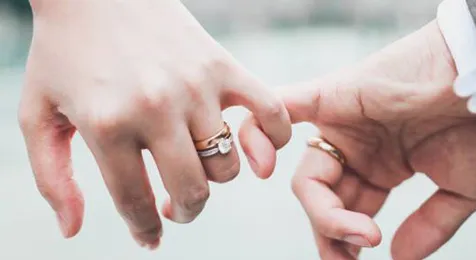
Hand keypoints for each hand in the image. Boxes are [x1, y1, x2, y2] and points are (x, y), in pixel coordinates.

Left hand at [19, 0, 290, 247]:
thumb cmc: (64, 53)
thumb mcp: (38, 113)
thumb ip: (52, 179)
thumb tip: (73, 231)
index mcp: (107, 124)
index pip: (136, 202)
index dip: (144, 229)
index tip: (149, 236)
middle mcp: (156, 107)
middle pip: (192, 192)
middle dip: (184, 212)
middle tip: (172, 205)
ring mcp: (195, 86)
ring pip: (227, 166)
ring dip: (212, 178)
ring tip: (193, 163)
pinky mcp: (222, 65)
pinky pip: (269, 113)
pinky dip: (274, 140)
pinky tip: (256, 150)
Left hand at [260, 21, 475, 258]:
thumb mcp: (464, 189)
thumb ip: (431, 225)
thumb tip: (400, 259)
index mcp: (383, 165)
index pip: (349, 209)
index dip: (346, 239)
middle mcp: (356, 147)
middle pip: (323, 199)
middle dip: (332, 234)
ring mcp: (340, 123)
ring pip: (308, 177)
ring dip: (324, 213)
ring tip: (355, 235)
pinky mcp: (330, 96)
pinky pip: (281, 109)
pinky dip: (260, 133)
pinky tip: (264, 167)